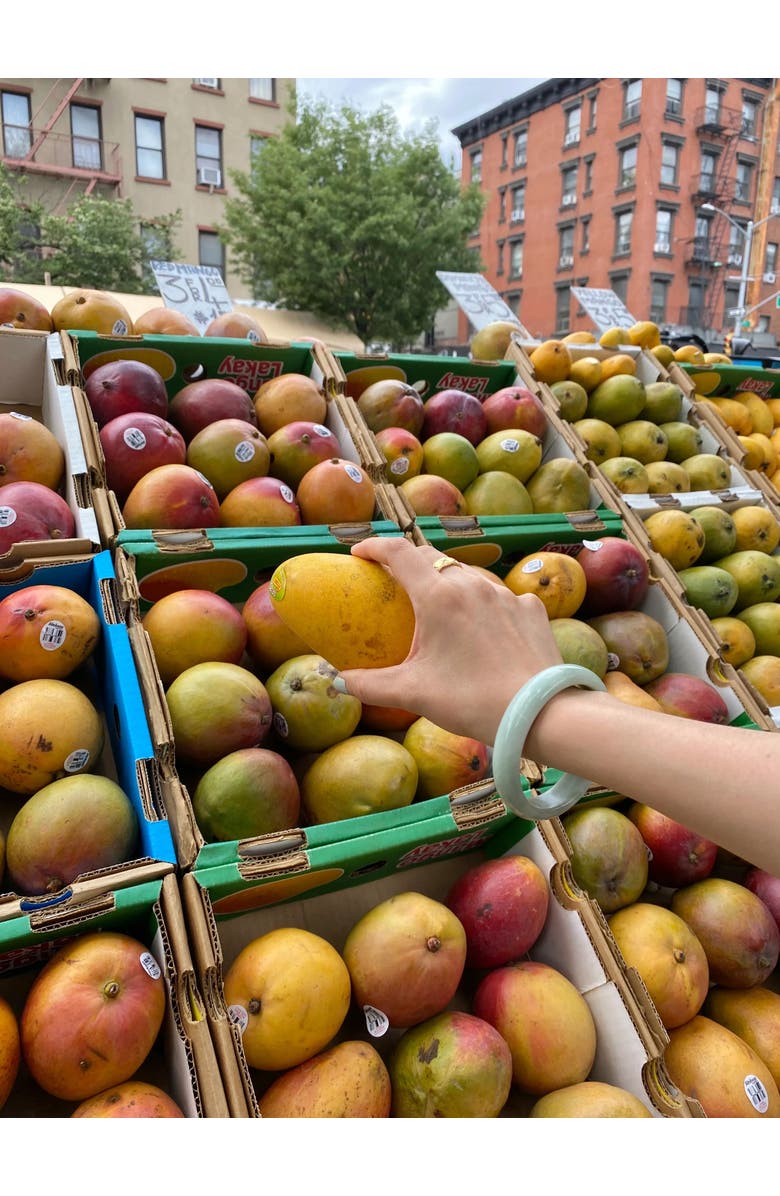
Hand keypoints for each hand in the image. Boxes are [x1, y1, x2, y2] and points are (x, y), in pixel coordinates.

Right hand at [337, 536, 563, 743]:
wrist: (540, 713)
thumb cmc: (471, 701)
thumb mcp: (413, 694)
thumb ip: (368, 685)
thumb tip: (336, 681)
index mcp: (438, 596)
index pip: (399, 552)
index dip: (375, 546)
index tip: (359, 553)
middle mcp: (472, 584)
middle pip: (432, 558)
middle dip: (409, 563)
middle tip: (395, 582)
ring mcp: (506, 594)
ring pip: (468, 576)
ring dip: (448, 583)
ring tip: (440, 608)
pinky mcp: (531, 609)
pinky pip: (500, 597)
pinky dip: (484, 605)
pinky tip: (484, 629)